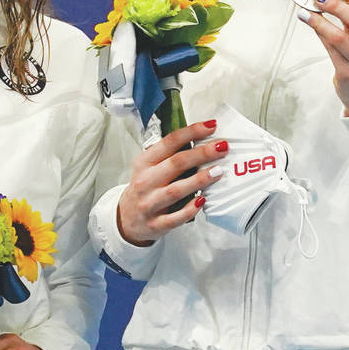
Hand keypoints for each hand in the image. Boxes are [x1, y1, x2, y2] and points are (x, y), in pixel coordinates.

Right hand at [116, 118, 225, 245]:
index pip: (169, 142)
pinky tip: (203, 201)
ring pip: (176, 190)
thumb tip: (201, 138)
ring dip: (199, 180)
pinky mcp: (156, 223)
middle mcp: (145, 181)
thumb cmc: (145, 188)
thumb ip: (168, 154)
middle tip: (222, 147)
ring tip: (218, 171)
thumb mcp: (148, 167)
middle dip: (201, 154)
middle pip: (176, 164)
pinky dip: (190, 209)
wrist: (126, 218)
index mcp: (144, 163)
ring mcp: (150, 203)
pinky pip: (175, 217)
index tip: (211, 126)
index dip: (191, 132)